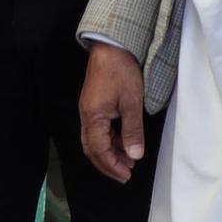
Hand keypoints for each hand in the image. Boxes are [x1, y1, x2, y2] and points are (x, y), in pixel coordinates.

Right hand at [79, 42, 148, 182]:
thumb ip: (132, 131)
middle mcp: (86, 116)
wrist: (111, 46)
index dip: (112, 165)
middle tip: (126, 174)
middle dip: (108, 164)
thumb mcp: (132, 102)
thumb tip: (134, 155)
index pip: (99, 150)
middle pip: (92, 149)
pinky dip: (110, 140)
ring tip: (129, 160)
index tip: (127, 175)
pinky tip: (124, 142)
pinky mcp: (94, 105)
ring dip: (110, 153)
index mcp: (93, 117)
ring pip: (94, 141)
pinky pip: (98, 130)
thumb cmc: (122, 71)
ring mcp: (89, 110)